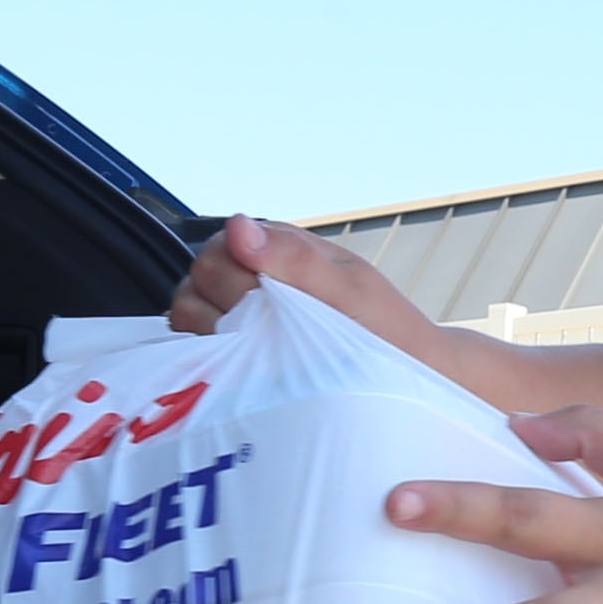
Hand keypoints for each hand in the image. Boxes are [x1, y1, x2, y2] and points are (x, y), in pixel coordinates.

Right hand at [167, 214, 431, 350]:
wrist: (411, 377)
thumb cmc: (384, 328)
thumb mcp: (346, 288)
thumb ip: (292, 258)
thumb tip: (237, 226)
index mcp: (278, 249)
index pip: (217, 250)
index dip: (229, 277)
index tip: (261, 303)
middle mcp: (255, 277)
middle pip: (199, 280)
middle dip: (222, 306)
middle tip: (266, 335)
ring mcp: (247, 316)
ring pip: (192, 314)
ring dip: (213, 336)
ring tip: (256, 358)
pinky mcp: (243, 355)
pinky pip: (200, 349)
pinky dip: (210, 360)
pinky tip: (241, 374)